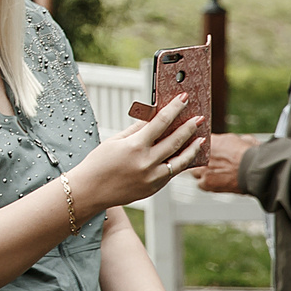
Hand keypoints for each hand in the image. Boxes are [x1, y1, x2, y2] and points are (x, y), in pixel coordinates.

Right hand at [69, 95, 210, 214]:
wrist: (90, 191)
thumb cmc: (98, 164)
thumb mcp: (115, 141)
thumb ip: (137, 129)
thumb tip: (153, 117)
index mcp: (135, 146)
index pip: (161, 122)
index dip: (174, 108)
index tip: (183, 99)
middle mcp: (146, 162)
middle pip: (175, 140)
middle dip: (189, 127)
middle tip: (199, 118)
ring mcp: (152, 178)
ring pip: (180, 160)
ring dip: (192, 148)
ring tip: (200, 138)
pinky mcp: (154, 188)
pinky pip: (172, 173)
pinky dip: (180, 163)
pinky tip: (185, 155)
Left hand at [198, 132, 259, 193]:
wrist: (255, 170)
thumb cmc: (252, 155)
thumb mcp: (243, 138)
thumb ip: (232, 140)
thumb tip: (235, 140)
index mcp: (211, 140)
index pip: (200, 142)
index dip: (205, 148)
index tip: (210, 151)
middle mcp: (203, 153)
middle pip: (194, 157)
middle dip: (202, 160)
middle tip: (212, 163)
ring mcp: (203, 168)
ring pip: (194, 170)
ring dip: (202, 172)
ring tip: (213, 173)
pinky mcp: (206, 182)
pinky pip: (200, 183)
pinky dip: (206, 183)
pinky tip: (215, 182)